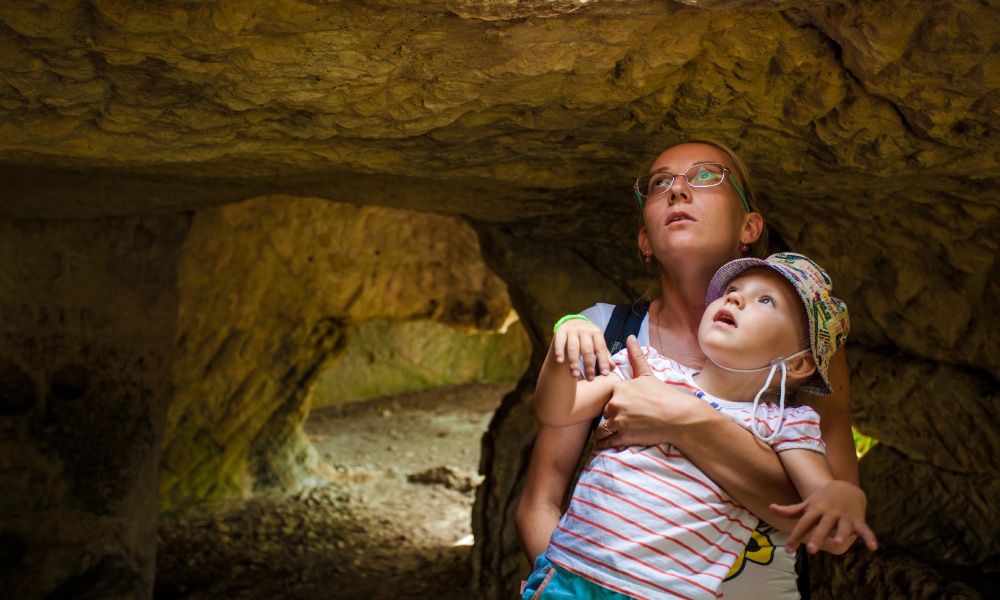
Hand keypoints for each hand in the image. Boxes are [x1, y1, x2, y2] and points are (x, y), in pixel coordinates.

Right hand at [552, 318, 609, 380]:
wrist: (573, 323)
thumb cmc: (588, 338)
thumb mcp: (597, 343)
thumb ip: (605, 355)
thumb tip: (613, 368)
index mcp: (596, 333)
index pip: (600, 348)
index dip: (603, 361)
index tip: (605, 374)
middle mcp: (584, 330)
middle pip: (587, 349)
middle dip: (589, 365)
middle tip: (590, 379)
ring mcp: (572, 330)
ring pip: (573, 347)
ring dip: (574, 362)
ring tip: (575, 375)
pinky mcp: (560, 331)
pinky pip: (560, 342)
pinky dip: (559, 351)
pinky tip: (560, 362)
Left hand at [593, 335, 709, 448]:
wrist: (679, 417)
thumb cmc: (665, 395)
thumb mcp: (648, 375)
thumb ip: (636, 357)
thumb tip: (630, 337)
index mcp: (619, 388)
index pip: (608, 397)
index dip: (613, 403)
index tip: (617, 408)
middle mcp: (615, 404)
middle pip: (606, 412)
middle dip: (609, 417)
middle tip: (615, 423)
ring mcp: (618, 421)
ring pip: (602, 429)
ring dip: (602, 433)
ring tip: (600, 438)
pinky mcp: (623, 437)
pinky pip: (605, 442)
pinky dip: (602, 445)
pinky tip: (600, 447)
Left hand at [771, 480, 878, 554]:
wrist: (846, 486)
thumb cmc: (822, 499)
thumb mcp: (807, 503)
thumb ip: (791, 510)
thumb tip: (771, 508)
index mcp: (816, 509)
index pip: (804, 523)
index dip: (795, 536)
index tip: (788, 550)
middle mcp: (830, 512)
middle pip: (822, 526)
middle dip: (818, 537)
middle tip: (812, 550)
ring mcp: (844, 515)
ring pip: (843, 526)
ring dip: (841, 534)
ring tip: (839, 543)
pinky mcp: (858, 519)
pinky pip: (864, 529)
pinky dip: (870, 537)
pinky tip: (874, 548)